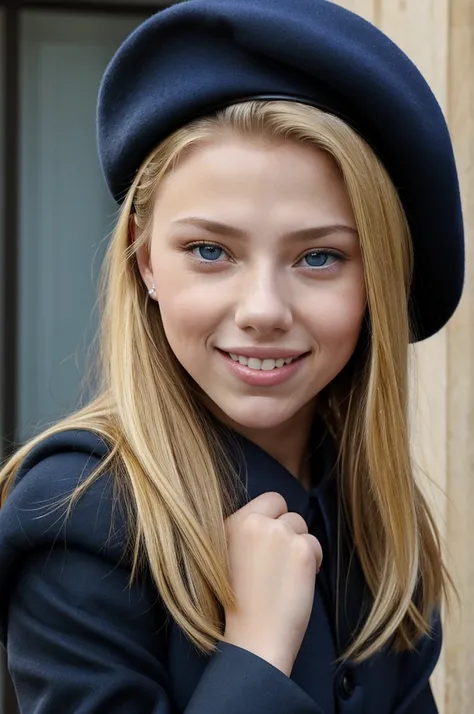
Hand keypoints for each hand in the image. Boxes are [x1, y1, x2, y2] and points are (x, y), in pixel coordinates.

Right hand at [223, 491, 322, 675]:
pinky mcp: (301, 549)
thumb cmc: (242, 604)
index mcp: (233, 523)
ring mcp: (279, 533)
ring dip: (301, 547)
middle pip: (287, 511)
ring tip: (285, 577)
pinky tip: (296, 584)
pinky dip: (312, 563)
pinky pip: (316, 545)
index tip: (270, 546)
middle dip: (289, 531)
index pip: (270, 500)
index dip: (275, 521)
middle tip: (279, 563)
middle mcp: (254, 522)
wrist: (253, 639)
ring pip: (302, 526)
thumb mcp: (229, 556)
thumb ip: (247, 532)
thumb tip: (272, 517)